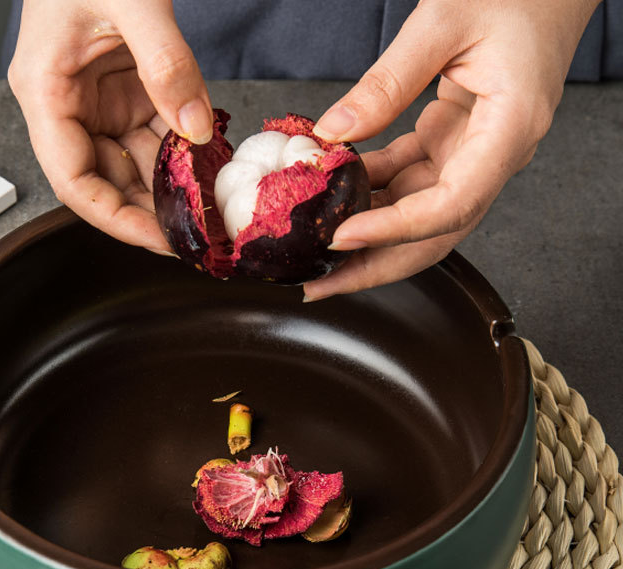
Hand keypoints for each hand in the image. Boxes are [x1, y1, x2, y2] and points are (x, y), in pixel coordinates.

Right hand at [8, 0, 212, 251]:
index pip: (73, 182)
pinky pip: (153, 136)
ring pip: (134, 166)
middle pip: (106, 182)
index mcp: (46, 92)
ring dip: (171, 187)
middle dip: (150, 211)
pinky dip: (181, 154)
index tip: (159, 240)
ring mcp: (97, 102)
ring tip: (209, 208)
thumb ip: (167, 64)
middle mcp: (67, 106)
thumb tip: (195, 129)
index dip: (115, 219)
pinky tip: (208, 168)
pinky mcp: (125, 91)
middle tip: (196, 234)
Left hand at [304, 0, 599, 299]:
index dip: (392, 231)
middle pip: (432, 235)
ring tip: (316, 249)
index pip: (449, 207)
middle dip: (373, 266)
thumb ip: (387, 82)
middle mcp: (493, 156)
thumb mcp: (445, 20)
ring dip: (366, 236)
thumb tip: (334, 133)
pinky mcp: (453, 143)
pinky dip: (370, 190)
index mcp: (508, 132)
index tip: (341, 238)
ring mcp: (473, 154)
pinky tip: (335, 194)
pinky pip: (408, 180)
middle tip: (319, 285)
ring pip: (416, 215)